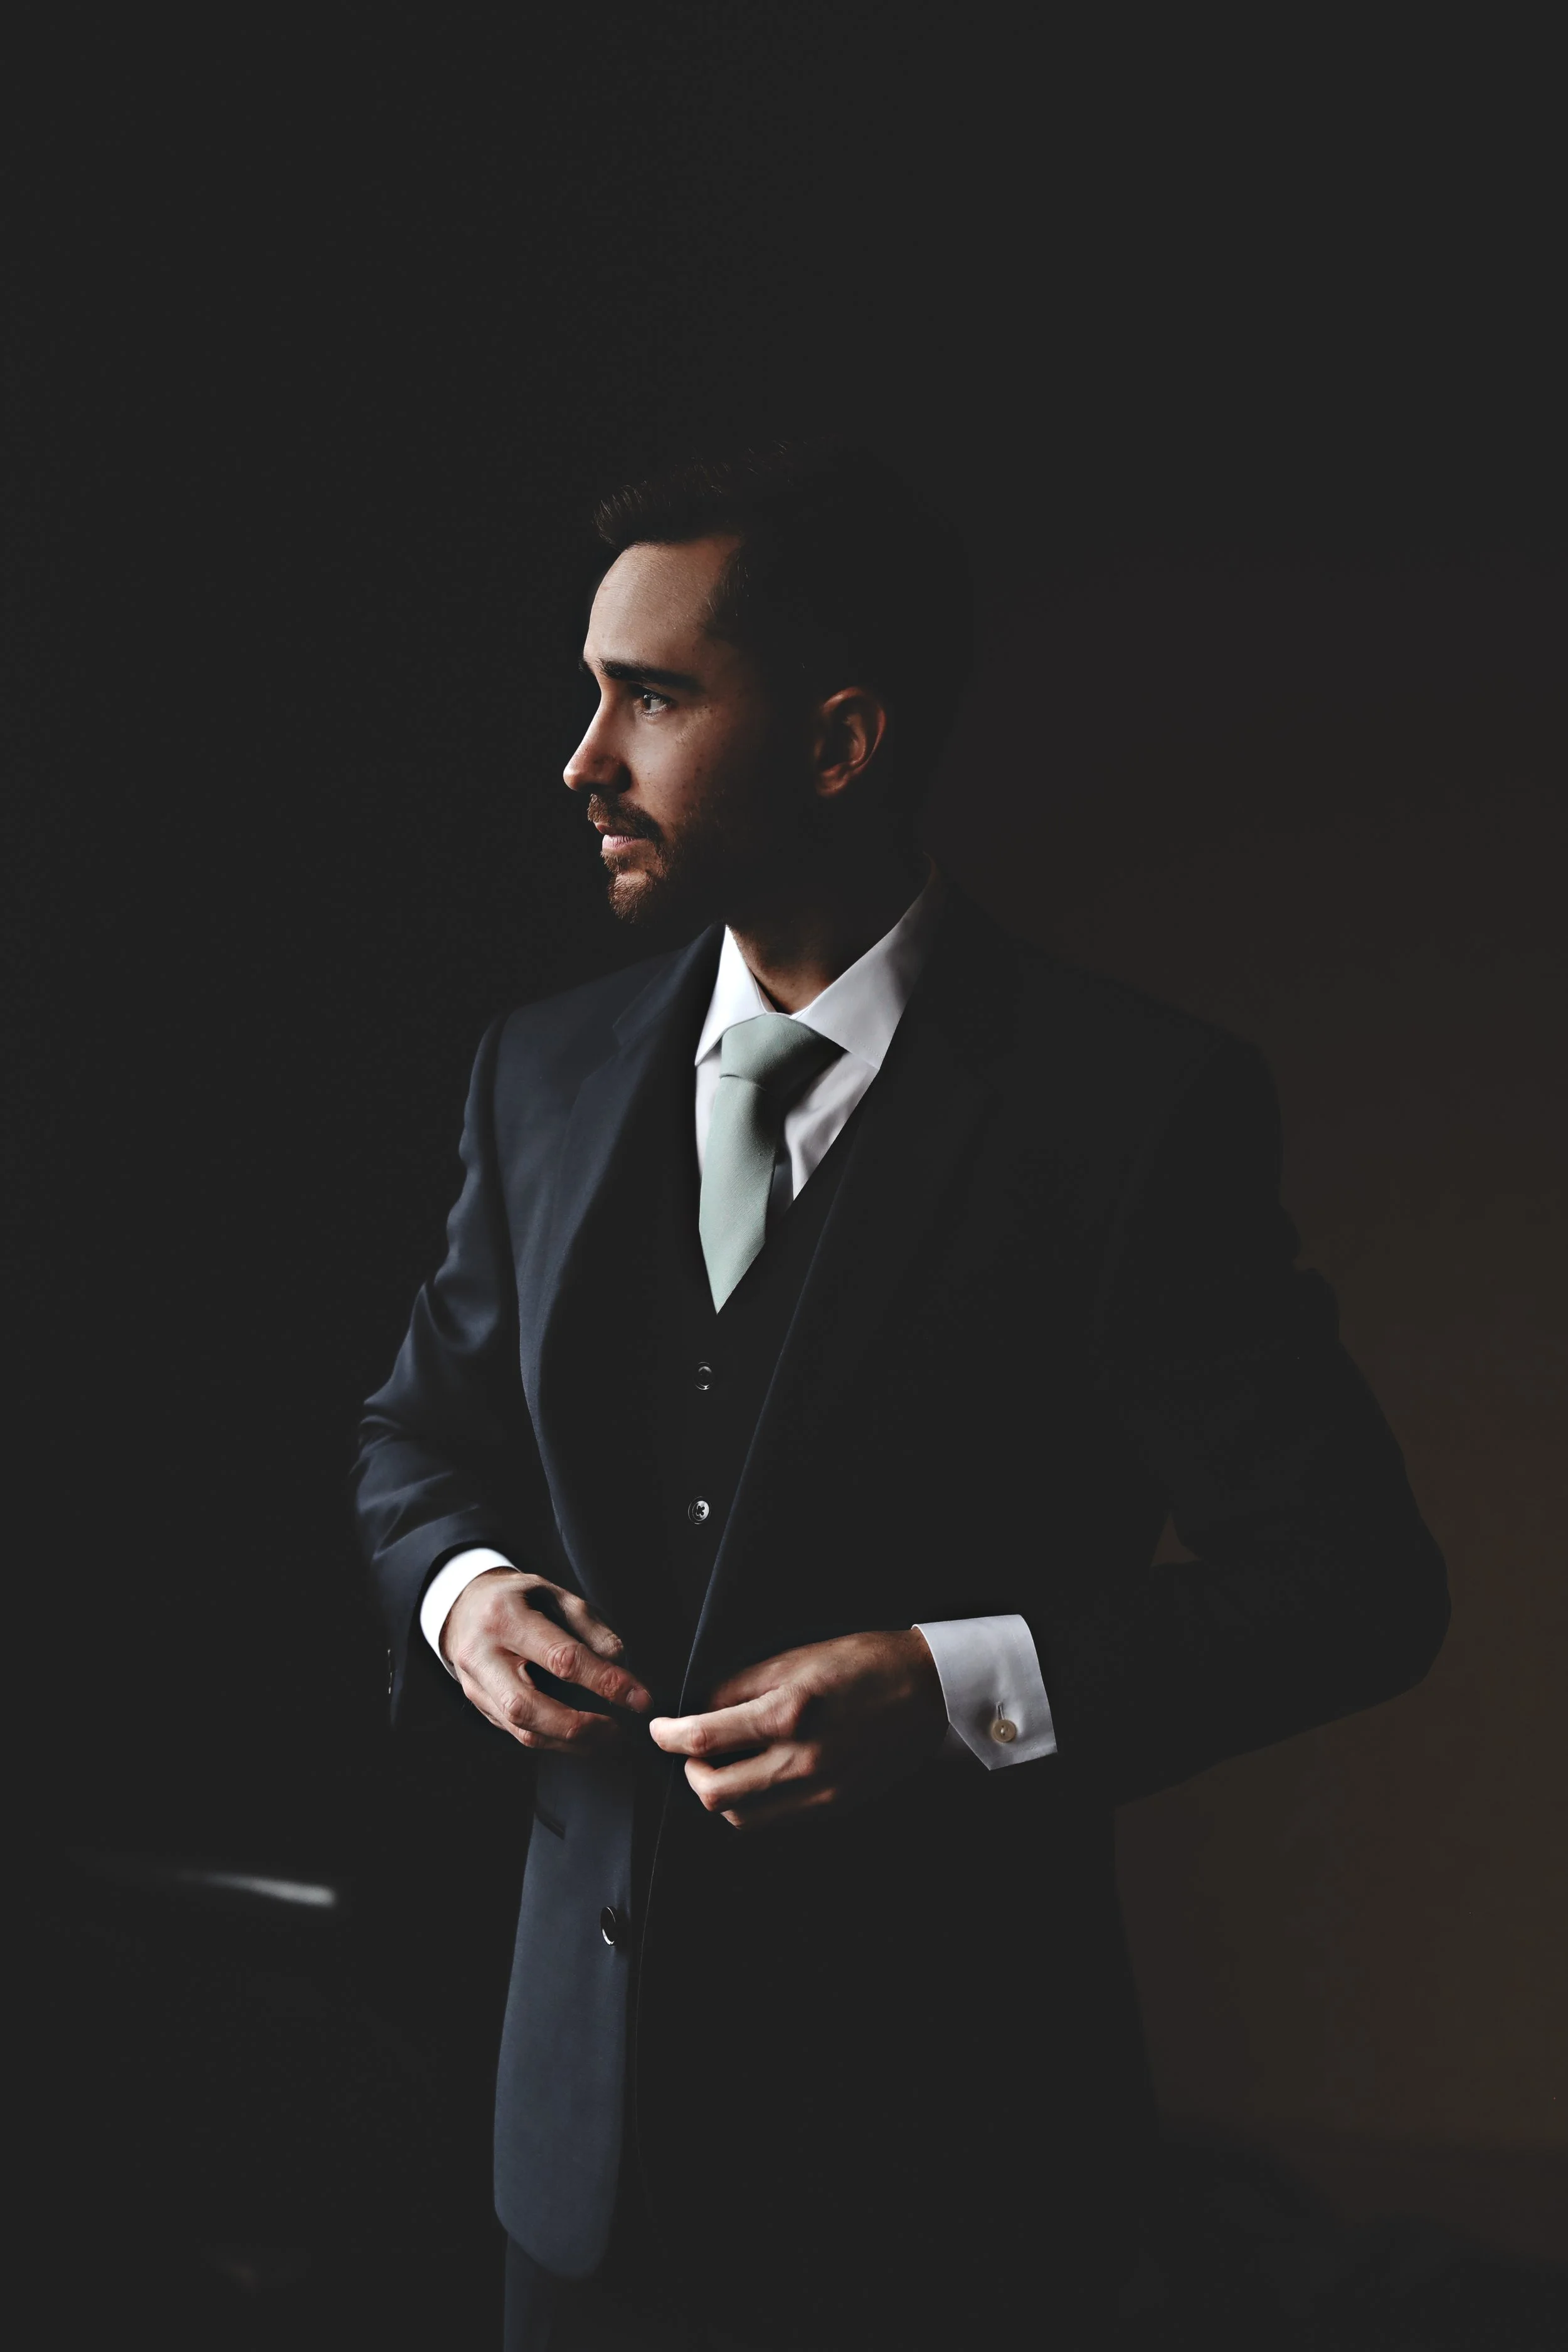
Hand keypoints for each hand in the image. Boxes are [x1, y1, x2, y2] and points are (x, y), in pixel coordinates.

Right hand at [441, 1567, 651, 1753]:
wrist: (465, 1609)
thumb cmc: (519, 1600)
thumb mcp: (555, 1594)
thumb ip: (590, 1626)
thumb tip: (621, 1665)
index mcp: (505, 1617)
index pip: (560, 1658)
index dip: (604, 1681)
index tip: (639, 1698)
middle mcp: (483, 1656)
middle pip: (529, 1706)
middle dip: (580, 1726)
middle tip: (619, 1731)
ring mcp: (476, 1686)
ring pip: (522, 1730)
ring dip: (571, 1743)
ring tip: (609, 1739)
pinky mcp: (480, 1706)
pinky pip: (519, 1735)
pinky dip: (556, 1742)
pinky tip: (583, 1740)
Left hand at [648, 1629, 946, 1831]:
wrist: (928, 1690)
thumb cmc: (864, 1662)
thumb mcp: (796, 1656)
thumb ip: (742, 1685)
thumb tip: (700, 1706)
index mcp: (788, 1712)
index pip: (705, 1736)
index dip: (669, 1736)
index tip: (658, 1730)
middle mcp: (802, 1759)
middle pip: (714, 1793)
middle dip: (688, 1774)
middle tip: (688, 1751)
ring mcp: (820, 1790)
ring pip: (741, 1818)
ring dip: (717, 1796)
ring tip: (720, 1766)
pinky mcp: (835, 1805)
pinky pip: (775, 1821)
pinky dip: (752, 1806)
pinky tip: (754, 1779)